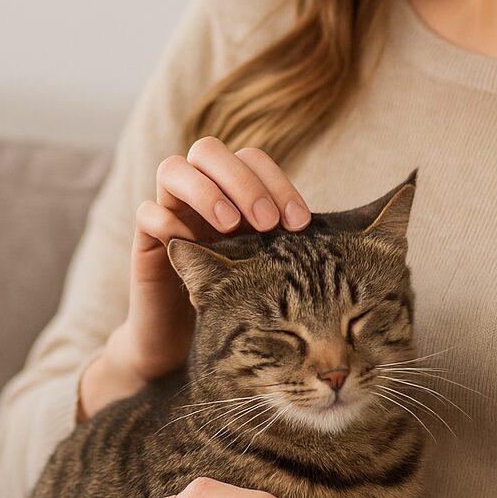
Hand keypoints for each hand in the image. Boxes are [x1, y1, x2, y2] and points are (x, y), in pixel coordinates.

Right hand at [100, 138, 311, 404]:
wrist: (188, 347)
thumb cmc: (238, 308)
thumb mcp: (272, 271)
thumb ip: (293, 246)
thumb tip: (353, 234)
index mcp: (233, 194)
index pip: (251, 158)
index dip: (276, 182)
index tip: (300, 224)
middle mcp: (199, 196)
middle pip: (209, 150)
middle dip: (241, 181)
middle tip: (264, 222)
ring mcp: (170, 215)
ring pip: (172, 168)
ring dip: (205, 192)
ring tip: (229, 227)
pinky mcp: (144, 243)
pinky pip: (145, 212)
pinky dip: (164, 221)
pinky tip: (187, 244)